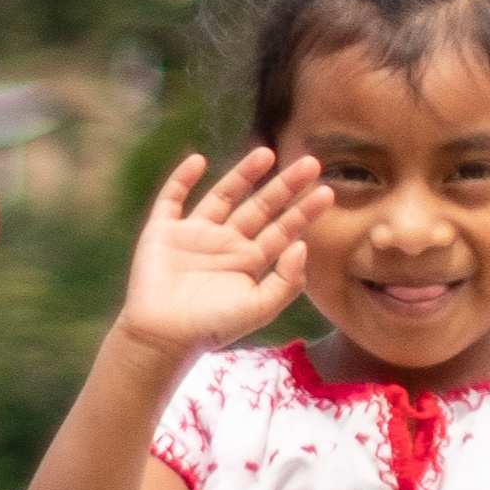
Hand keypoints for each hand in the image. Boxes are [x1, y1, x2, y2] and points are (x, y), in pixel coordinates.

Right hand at [107, 148, 321, 357]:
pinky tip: (197, 160)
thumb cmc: (212, 327)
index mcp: (249, 261)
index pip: (282, 230)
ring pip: (223, 196)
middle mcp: (226, 243)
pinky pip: (172, 199)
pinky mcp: (162, 232)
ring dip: (243, 174)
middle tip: (311, 163)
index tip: (327, 191)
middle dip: (285, 186)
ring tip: (266, 153)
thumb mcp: (260, 308)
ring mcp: (194, 235)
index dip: (304, 211)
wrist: (162, 336)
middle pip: (260, 206)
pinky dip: (182, 179)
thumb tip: (302, 243)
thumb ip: (286, 280)